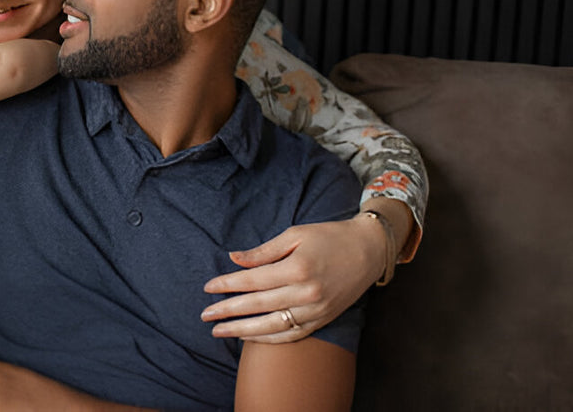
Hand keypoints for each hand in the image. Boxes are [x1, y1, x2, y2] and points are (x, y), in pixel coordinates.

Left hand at [200, 216, 382, 342]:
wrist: (368, 251)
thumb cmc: (329, 237)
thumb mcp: (295, 234)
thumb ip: (264, 251)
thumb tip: (234, 259)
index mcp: (298, 268)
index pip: (253, 280)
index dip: (227, 285)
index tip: (207, 288)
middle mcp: (307, 293)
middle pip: (258, 306)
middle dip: (228, 311)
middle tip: (204, 315)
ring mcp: (316, 310)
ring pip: (271, 326)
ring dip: (242, 331)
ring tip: (218, 331)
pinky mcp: (322, 320)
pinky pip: (290, 335)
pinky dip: (267, 338)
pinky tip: (248, 336)